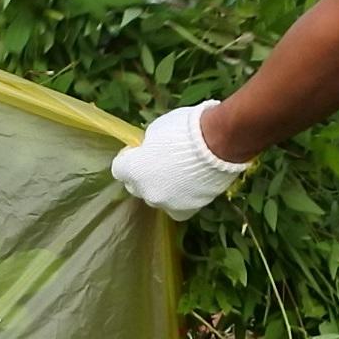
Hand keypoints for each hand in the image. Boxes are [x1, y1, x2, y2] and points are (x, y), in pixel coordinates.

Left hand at [110, 100, 250, 219]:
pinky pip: (179, 205)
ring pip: (158, 198)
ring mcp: (169, 203)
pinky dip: (181, 196)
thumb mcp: (157, 130)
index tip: (138, 150)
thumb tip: (149, 151)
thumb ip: (148, 147)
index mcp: (134, 171)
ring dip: (162, 187)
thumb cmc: (183, 130)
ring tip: (178, 173)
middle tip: (157, 161)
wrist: (218, 144)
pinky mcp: (190, 208)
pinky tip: (189, 184)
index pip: (119, 169)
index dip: (128, 157)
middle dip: (143, 174)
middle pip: (137, 186)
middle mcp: (148, 193)